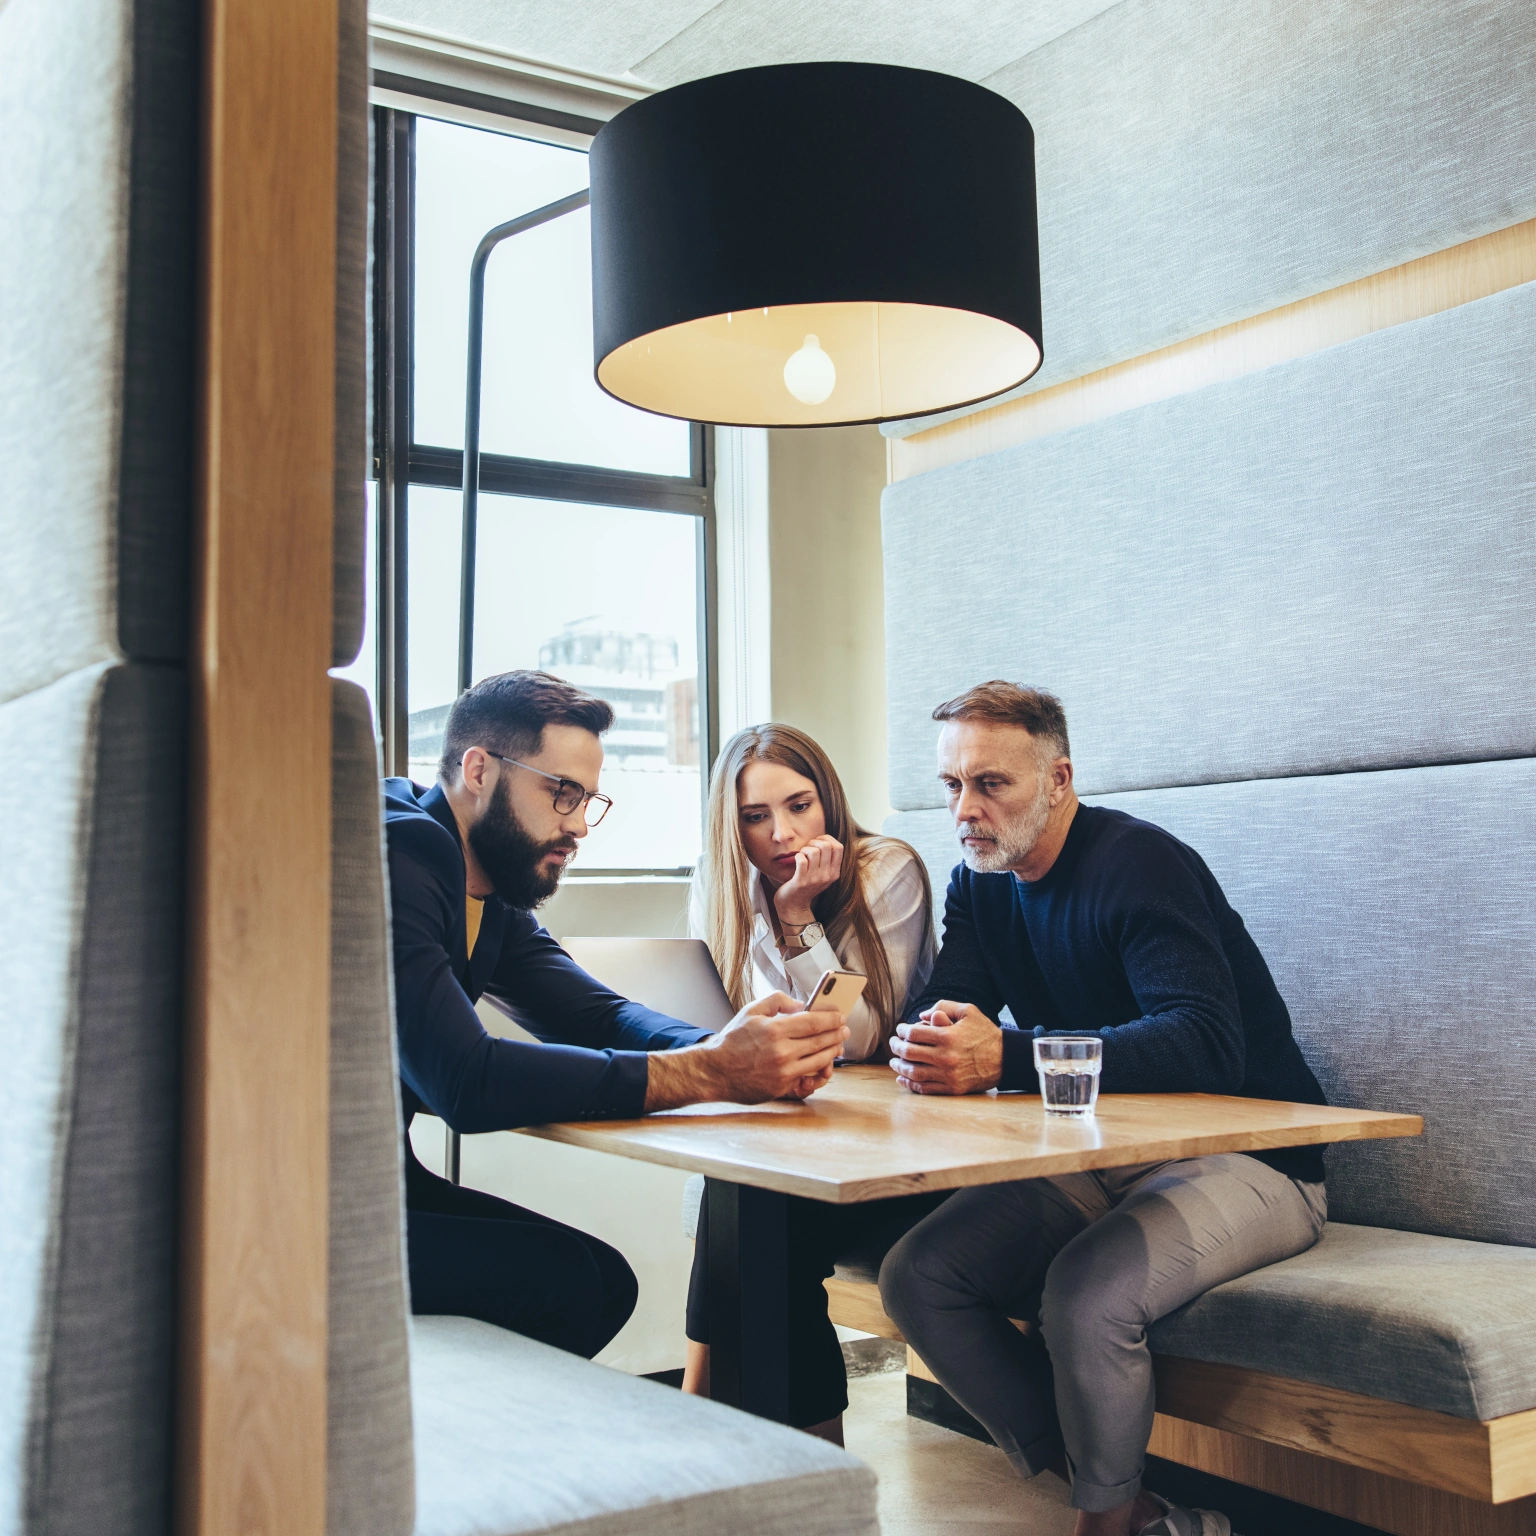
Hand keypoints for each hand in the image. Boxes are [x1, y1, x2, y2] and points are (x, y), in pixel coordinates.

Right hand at [644, 992, 848, 1110]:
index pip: (813, 1022)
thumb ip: (777, 1001)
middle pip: (820, 1041)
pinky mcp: (782, 1087)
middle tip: (845, 1030)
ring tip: (838, 1045)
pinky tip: (824, 1065)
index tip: (840, 1016)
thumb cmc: (732, 1040)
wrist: (715, 1071)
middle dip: (837, 1035)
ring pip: (819, 1061)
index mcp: (775, 1029)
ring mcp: (783, 1072)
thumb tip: (801, 1005)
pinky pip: (807, 1078)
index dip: (830, 1019)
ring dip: (833, 1052)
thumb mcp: (751, 1011)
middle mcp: (782, 1051)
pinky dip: (819, 1071)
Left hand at [773, 835, 843, 924]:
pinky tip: (796, 860)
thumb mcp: (823, 875)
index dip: (827, 839)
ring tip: (801, 855)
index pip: (839, 847)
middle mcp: (827, 876)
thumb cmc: (807, 886)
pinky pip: (802, 860)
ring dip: (804, 849)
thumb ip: (827, 861)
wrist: (794, 906)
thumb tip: (825, 839)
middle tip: (807, 849)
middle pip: (826, 846)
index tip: (818, 841)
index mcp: (835, 873)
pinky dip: (798, 856)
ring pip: (813, 851)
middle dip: (814, 842)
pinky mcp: (801, 881)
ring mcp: (815, 879)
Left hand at [888, 1000, 1003, 1094]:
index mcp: (948, 1036)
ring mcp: (948, 1075)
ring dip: (899, 1067)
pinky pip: (925, 1088)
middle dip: (896, 1047)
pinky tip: (902, 1078)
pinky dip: (910, 1084)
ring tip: (894, 1062)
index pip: (914, 1034)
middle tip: (893, 1044)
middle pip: (910, 1053)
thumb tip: (921, 1016)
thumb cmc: (985, 1032)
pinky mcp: (953, 1088)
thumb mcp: (968, 1011)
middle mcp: (946, 1057)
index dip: (902, 1031)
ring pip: (914, 1073)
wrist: (1006, 1058)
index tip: (900, 1030)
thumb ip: (944, 1007)